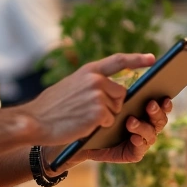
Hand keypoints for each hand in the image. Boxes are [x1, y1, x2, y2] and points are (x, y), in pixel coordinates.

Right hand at [24, 53, 155, 145]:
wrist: (34, 121)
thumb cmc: (50, 107)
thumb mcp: (70, 86)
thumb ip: (90, 83)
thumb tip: (113, 89)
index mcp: (89, 70)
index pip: (118, 61)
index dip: (137, 59)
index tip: (153, 59)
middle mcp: (96, 80)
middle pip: (121, 93)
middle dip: (113, 104)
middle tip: (88, 111)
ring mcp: (98, 96)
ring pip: (116, 109)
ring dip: (104, 117)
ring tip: (82, 118)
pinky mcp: (99, 113)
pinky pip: (110, 121)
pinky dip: (100, 127)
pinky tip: (83, 125)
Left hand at [84, 98, 171, 165]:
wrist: (88, 138)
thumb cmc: (102, 116)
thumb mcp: (110, 102)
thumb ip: (121, 95)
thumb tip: (130, 82)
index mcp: (147, 114)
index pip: (162, 108)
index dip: (166, 104)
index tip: (164, 98)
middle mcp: (148, 128)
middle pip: (160, 121)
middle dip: (156, 113)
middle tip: (150, 105)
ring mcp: (142, 142)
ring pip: (151, 134)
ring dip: (143, 127)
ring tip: (131, 121)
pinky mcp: (134, 154)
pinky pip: (140, 149)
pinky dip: (138, 142)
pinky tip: (133, 137)